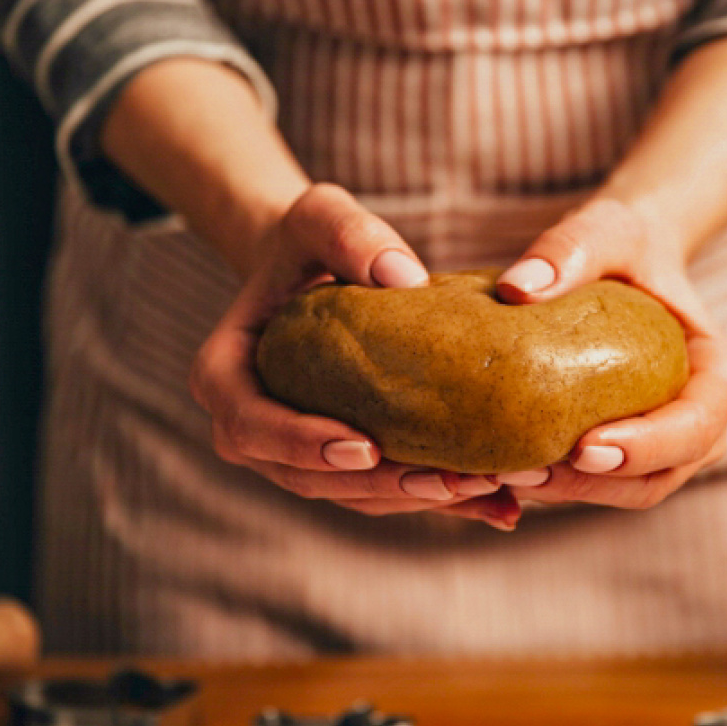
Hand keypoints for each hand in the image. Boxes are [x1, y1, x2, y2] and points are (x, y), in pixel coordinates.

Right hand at [190, 183, 522, 528]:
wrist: (315, 271)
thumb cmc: (310, 240)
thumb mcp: (319, 216)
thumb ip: (349, 232)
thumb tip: (405, 279)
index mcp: (224, 378)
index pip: (253, 425)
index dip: (303, 445)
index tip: (366, 447)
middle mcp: (250, 430)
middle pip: (308, 476)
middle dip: (380, 486)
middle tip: (448, 481)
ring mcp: (294, 455)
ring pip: (352, 495)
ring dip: (417, 500)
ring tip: (487, 492)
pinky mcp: (340, 465)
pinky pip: (385, 492)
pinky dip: (440, 501)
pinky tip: (501, 508)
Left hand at [492, 197, 726, 508]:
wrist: (622, 267)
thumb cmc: (624, 247)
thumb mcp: (605, 231)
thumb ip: (570, 250)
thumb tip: (517, 288)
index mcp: (721, 375)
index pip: (697, 426)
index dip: (647, 446)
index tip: (584, 448)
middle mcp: (704, 423)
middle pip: (658, 476)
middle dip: (592, 485)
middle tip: (523, 472)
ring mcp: (667, 447)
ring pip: (623, 492)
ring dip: (564, 493)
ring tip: (502, 474)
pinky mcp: (625, 455)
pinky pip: (594, 486)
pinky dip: (551, 485)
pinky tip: (498, 471)